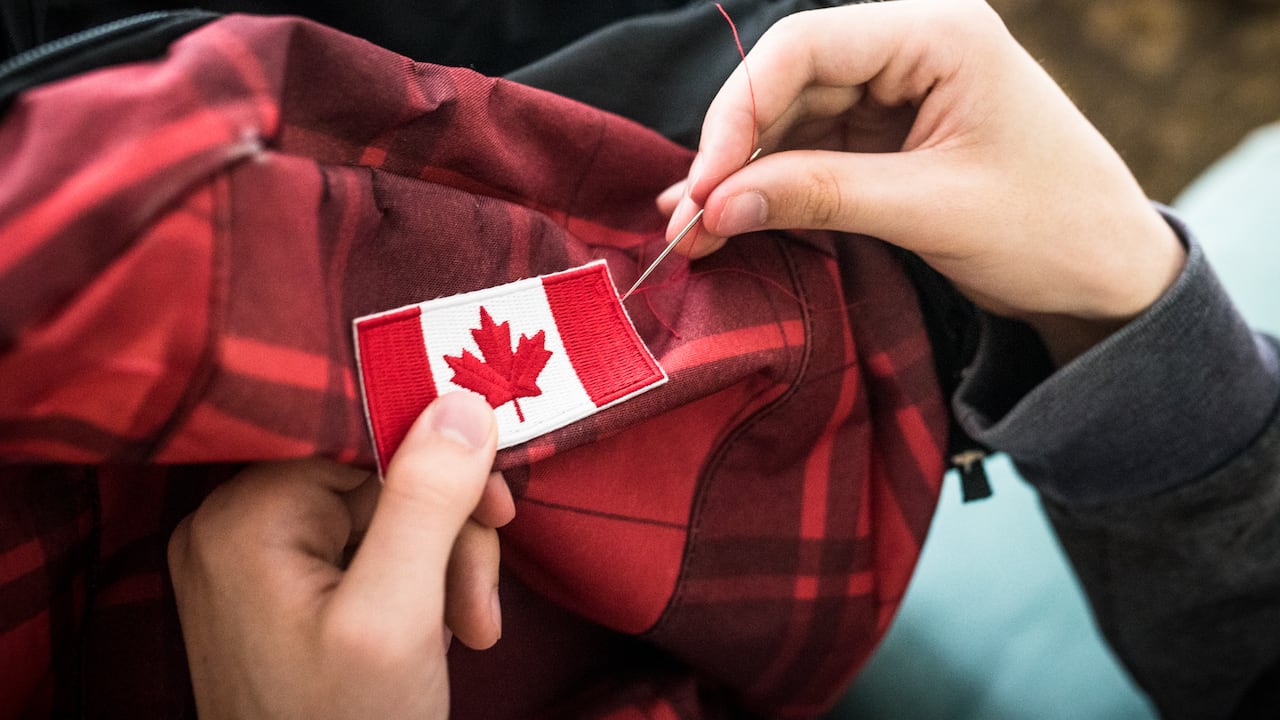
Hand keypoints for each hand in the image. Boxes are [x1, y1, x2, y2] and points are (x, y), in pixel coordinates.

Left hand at [168, 392, 513, 719]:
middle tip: (479, 606)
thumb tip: (461, 398)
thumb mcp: (399, 615)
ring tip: (469, 630)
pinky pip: (369, 556)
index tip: (497, 508)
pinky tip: (439, 635)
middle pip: (381, 482)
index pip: (362, 439)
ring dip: (443, 569)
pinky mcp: (284, 594)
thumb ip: (426, 502)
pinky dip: (418, 590)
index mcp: (246, 518)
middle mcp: (238, 527)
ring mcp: (258, 563)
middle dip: (448, 539)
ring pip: (386, 519)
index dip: (440, 462)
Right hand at [660, 0, 1184, 362]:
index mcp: (939, 33)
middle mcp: (911, 49)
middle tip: (685, 223)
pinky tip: (727, 220)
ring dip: (740, 178)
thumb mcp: (931, 210)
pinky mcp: (886, 137)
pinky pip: (808, 153)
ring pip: (789, 122)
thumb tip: (716, 206)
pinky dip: (769, 190)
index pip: (805, 48)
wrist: (1107, 274)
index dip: (739, 113)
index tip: (707, 187)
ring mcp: (895, 93)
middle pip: (787, 83)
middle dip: (732, 155)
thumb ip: (820, 197)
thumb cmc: (1050, 227)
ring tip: (692, 233)